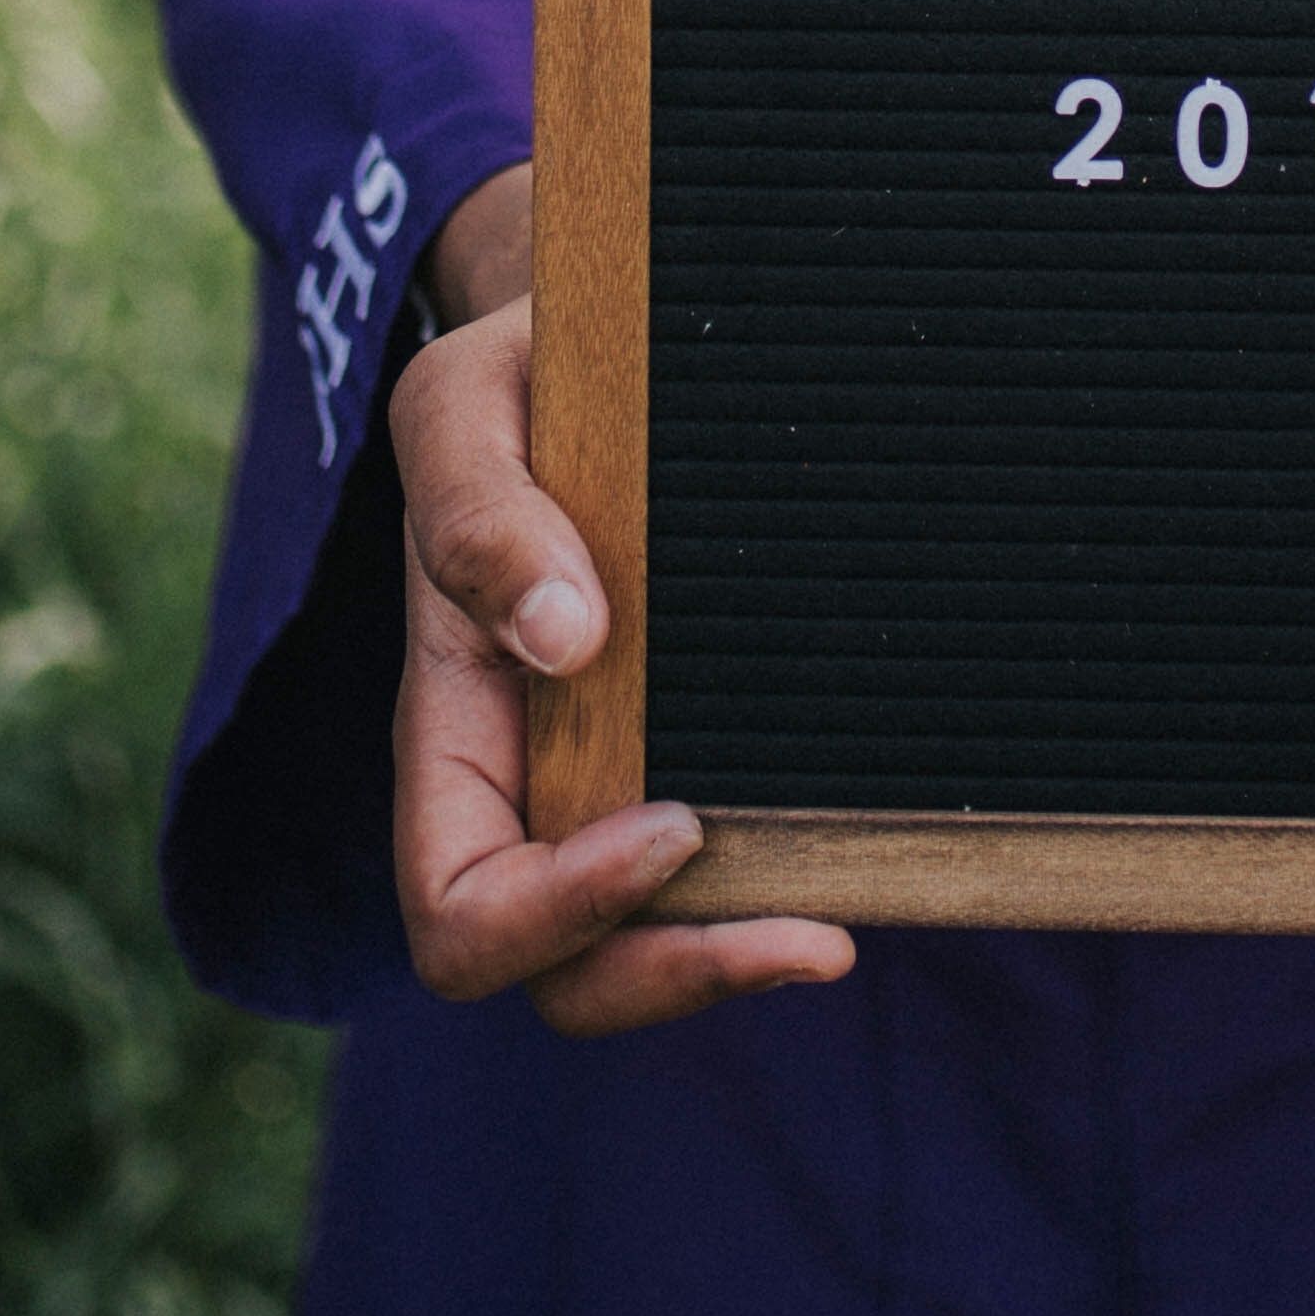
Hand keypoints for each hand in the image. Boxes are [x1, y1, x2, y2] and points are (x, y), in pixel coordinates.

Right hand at [387, 166, 856, 1035]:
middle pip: (560, 973)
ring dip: (734, 958)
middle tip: (811, 938)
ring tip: (839, 929)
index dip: (553, 910)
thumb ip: (481, 515)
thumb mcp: (465, 407)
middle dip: (668, 977)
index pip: (460, 900)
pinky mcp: (703, 746)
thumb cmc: (515, 379)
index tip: (674, 825)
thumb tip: (562, 638)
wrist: (591, 338)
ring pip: (648, 946)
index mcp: (453, 721)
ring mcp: (614, 776)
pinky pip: (728, 868)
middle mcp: (528, 779)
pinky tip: (861, 854)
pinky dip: (785, 883)